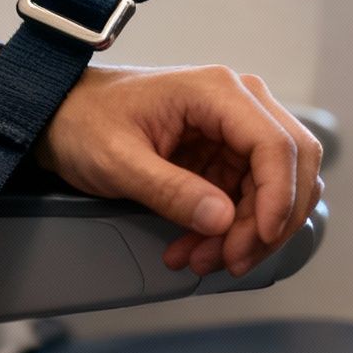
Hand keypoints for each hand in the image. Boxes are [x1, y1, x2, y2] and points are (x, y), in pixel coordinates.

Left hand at [36, 63, 323, 276]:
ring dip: (249, 233)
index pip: (276, 144)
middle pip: (291, 166)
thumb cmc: (84, 122)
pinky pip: (251, 198)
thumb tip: (223, 219)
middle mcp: (238, 103)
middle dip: (267, 223)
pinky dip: (232, 230)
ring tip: (199, 259)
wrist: (61, 116)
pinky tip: (195, 248)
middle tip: (228, 261)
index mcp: (217, 92)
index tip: (258, 240)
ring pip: (276, 188)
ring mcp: (235, 129)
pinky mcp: (227, 154)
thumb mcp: (118, 161)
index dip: (279, 197)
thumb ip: (170, 190)